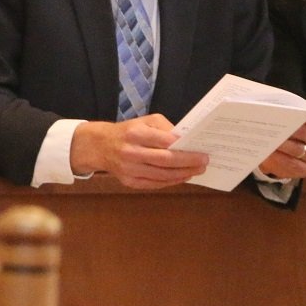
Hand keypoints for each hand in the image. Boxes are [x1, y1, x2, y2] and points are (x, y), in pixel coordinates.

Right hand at [71, 115, 207, 188]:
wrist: (101, 146)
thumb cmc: (128, 132)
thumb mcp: (144, 121)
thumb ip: (165, 128)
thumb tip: (184, 140)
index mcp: (135, 133)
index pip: (164, 141)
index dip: (184, 148)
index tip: (201, 150)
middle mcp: (131, 152)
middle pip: (165, 161)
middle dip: (188, 162)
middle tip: (204, 162)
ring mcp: (129, 169)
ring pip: (162, 175)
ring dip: (183, 174)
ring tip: (197, 170)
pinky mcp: (129, 182)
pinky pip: (155, 184)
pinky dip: (171, 182)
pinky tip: (182, 177)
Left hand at [257, 106, 305, 179]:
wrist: (282, 153)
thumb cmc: (285, 130)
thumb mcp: (285, 120)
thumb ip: (283, 113)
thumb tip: (270, 112)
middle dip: (292, 130)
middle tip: (278, 128)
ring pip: (300, 150)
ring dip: (284, 146)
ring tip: (269, 142)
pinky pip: (294, 165)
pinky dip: (280, 159)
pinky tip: (269, 155)